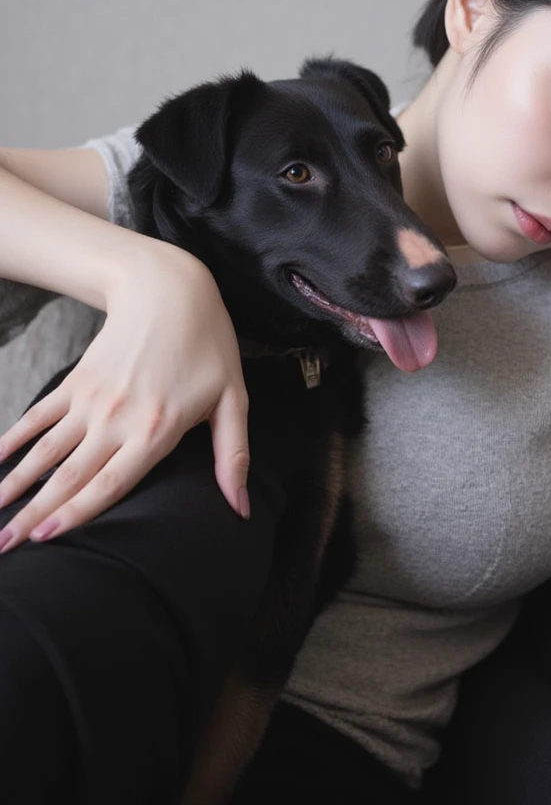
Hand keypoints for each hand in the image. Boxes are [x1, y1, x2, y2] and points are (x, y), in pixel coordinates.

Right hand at [0, 242, 250, 552]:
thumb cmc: (208, 345)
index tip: (47, 540)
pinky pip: (38, 417)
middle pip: (69, 476)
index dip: (78, 513)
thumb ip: (234, 456)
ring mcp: (91, 399)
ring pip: (46, 452)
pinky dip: (13, 440)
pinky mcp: (77, 382)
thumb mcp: (233, 399)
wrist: (169, 289)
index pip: (110, 482)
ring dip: (16, 486)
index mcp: (156, 429)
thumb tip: (242, 507)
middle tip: (3, 548)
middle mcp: (117, 418)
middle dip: (35, 515)